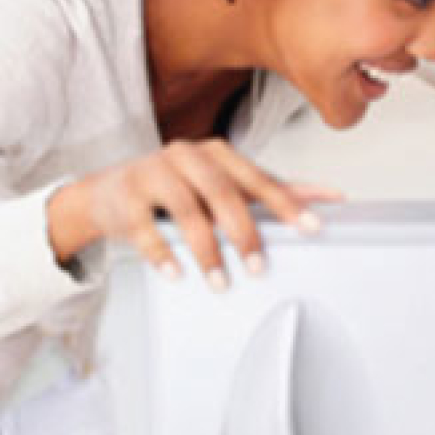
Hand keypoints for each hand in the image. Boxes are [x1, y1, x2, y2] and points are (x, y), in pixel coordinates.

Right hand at [49, 138, 341, 290]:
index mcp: (215, 152)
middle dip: (243, 232)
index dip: (285, 203)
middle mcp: (186, 156)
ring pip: (186, 209)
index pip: (257, 178)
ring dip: (206, 250)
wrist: (107, 193)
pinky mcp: (125, 198)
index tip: (311, 226)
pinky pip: (146, 228)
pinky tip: (177, 273)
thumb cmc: (175, 189)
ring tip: (220, 281)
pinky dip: (163, 253)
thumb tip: (326, 196)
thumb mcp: (221, 185)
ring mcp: (152, 173)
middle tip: (258, 267)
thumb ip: (269, 190)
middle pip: (222, 192)